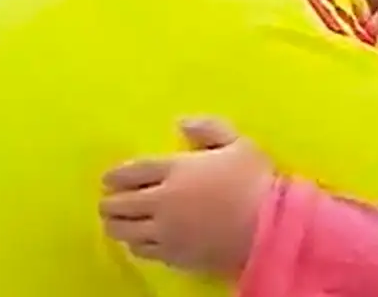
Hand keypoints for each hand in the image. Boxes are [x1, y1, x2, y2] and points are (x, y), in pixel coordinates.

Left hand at [100, 119, 273, 276]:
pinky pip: (144, 251)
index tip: (107, 179)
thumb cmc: (256, 180)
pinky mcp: (176, 255)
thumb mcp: (238, 143)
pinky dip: (136, 245)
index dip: (115, 176)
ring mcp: (167, 232)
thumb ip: (208, 128)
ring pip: (126, 232)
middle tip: (106, 203)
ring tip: (116, 224)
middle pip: (121, 204)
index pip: (132, 172)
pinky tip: (138, 242)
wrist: (270, 227)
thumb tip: (181, 122)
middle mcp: (163, 201)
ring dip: (117, 226)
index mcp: (176, 169)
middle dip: (109, 203)